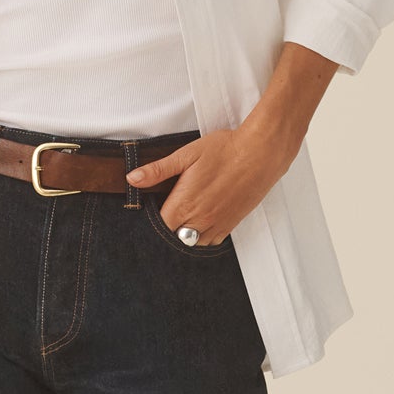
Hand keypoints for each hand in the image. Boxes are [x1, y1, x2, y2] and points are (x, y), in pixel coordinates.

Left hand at [123, 122, 294, 242]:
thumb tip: (132, 179)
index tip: (150, 209)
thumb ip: (158, 170)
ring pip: (191, 243)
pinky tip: (199, 221)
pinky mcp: (231, 224)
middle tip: (166, 212)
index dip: (151, 221)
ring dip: (183, 235)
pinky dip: (201, 236)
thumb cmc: (225, 150)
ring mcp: (217, 224)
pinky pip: (211, 242)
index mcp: (185, 204)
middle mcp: (200, 220)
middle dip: (166, 229)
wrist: (261, 153)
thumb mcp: (187, 154)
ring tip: (182, 218)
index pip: (158, 227)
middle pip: (173, 238)